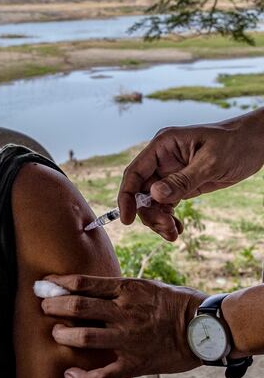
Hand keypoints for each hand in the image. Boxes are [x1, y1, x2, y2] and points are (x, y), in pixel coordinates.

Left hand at [40, 274, 206, 377]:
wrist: (205, 326)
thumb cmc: (174, 302)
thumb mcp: (144, 285)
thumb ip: (115, 288)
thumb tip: (82, 286)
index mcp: (126, 290)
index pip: (83, 283)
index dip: (58, 283)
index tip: (43, 284)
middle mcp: (124, 313)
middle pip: (78, 307)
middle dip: (53, 306)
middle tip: (43, 306)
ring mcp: (129, 339)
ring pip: (85, 337)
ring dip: (63, 335)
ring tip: (56, 333)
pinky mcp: (136, 363)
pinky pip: (104, 374)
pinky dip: (83, 376)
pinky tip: (70, 373)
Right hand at [119, 109, 263, 239]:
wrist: (256, 144)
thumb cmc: (235, 144)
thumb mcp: (211, 162)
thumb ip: (182, 180)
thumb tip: (155, 195)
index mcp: (162, 146)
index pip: (135, 173)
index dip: (127, 196)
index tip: (127, 219)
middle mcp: (161, 159)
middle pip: (142, 192)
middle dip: (149, 213)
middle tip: (166, 229)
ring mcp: (169, 173)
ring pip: (152, 201)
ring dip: (158, 219)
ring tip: (173, 233)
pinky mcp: (180, 184)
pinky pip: (165, 204)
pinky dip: (168, 218)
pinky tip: (176, 229)